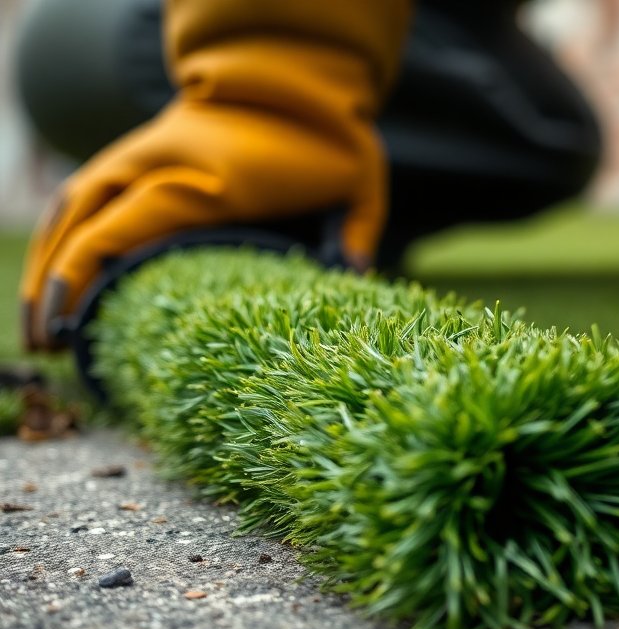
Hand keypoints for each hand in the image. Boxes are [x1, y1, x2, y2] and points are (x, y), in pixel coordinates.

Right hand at [19, 1, 408, 350]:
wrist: (288, 73)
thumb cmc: (326, 138)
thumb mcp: (358, 182)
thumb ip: (358, 231)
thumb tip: (355, 277)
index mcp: (208, 182)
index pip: (124, 229)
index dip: (86, 276)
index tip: (70, 321)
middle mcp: (160, 166)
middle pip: (84, 225)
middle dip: (56, 286)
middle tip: (47, 346)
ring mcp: (141, 156)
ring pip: (72, 210)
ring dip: (48, 264)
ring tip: (40, 326)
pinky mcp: (136, 155)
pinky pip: (81, 195)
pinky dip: (62, 234)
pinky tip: (53, 275)